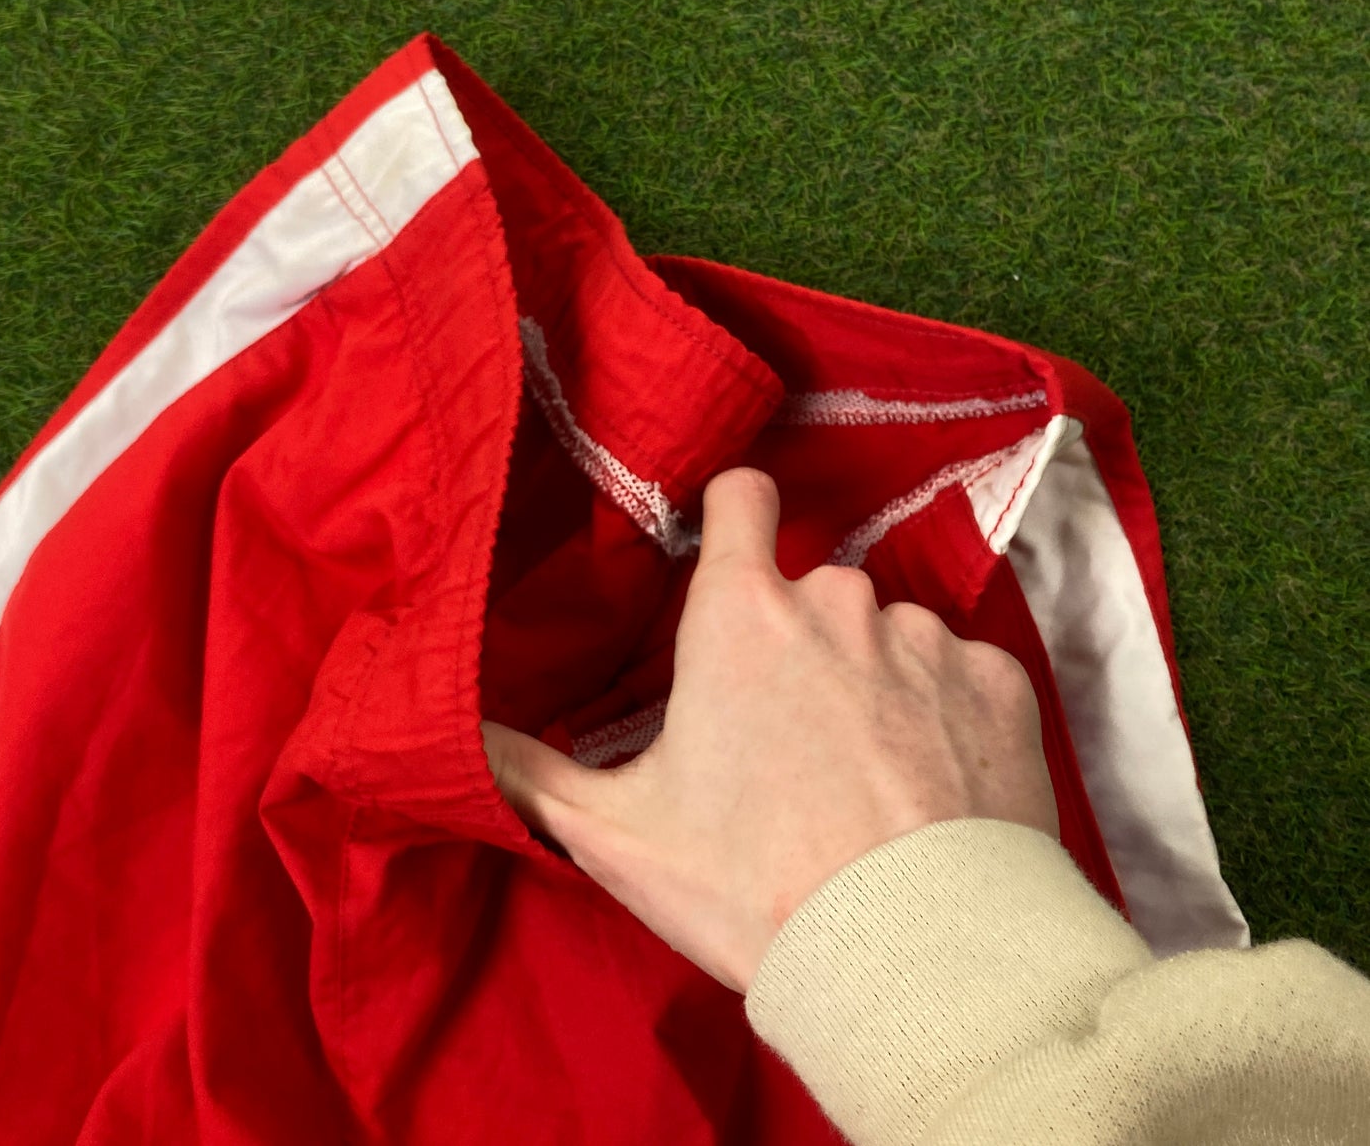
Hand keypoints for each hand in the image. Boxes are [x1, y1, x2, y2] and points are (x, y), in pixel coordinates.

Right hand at [481, 466, 1058, 992]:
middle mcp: (840, 601)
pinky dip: (947, 715)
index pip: (742, 497)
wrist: (912, 960)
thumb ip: (528, 771)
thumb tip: (456, 733)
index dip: (733, 516)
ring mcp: (928, 638)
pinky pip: (962, 675)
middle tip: (791, 740)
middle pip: (813, 590)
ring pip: (890, 635)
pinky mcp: (1000, 683)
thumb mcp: (618, 836)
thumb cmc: (754, 888)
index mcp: (744, 614)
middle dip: (800, 642)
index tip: (732, 552)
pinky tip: (935, 791)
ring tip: (868, 781)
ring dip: (875, 680)